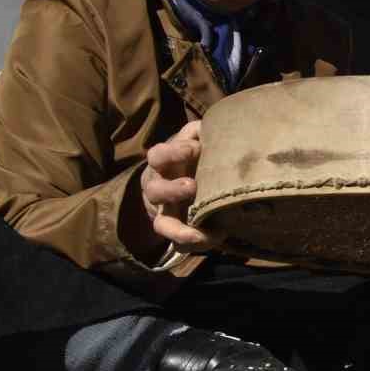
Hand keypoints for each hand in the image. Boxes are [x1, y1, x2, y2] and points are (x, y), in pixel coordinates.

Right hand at [140, 121, 217, 252]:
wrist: (183, 177)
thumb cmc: (191, 154)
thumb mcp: (193, 138)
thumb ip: (199, 131)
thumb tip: (209, 125)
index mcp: (161, 163)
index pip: (158, 155)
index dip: (173, 152)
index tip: (195, 148)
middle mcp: (157, 187)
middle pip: (155, 191)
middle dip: (172, 190)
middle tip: (192, 187)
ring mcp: (164, 211)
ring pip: (162, 224)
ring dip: (180, 230)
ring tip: (201, 234)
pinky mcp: (175, 229)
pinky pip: (178, 243)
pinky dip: (193, 245)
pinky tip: (214, 239)